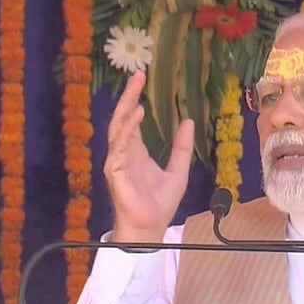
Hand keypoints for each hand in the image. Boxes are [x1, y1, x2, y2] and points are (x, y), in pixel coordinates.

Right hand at [104, 71, 194, 242]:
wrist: (151, 227)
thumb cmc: (160, 204)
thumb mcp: (178, 171)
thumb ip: (182, 147)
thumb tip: (189, 122)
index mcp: (136, 152)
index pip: (133, 120)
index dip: (136, 100)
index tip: (142, 79)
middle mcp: (124, 153)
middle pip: (123, 118)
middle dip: (128, 97)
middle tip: (137, 76)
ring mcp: (117, 162)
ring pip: (118, 130)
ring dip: (127, 112)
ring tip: (138, 97)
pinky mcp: (115, 173)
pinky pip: (118, 148)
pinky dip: (126, 132)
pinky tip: (136, 119)